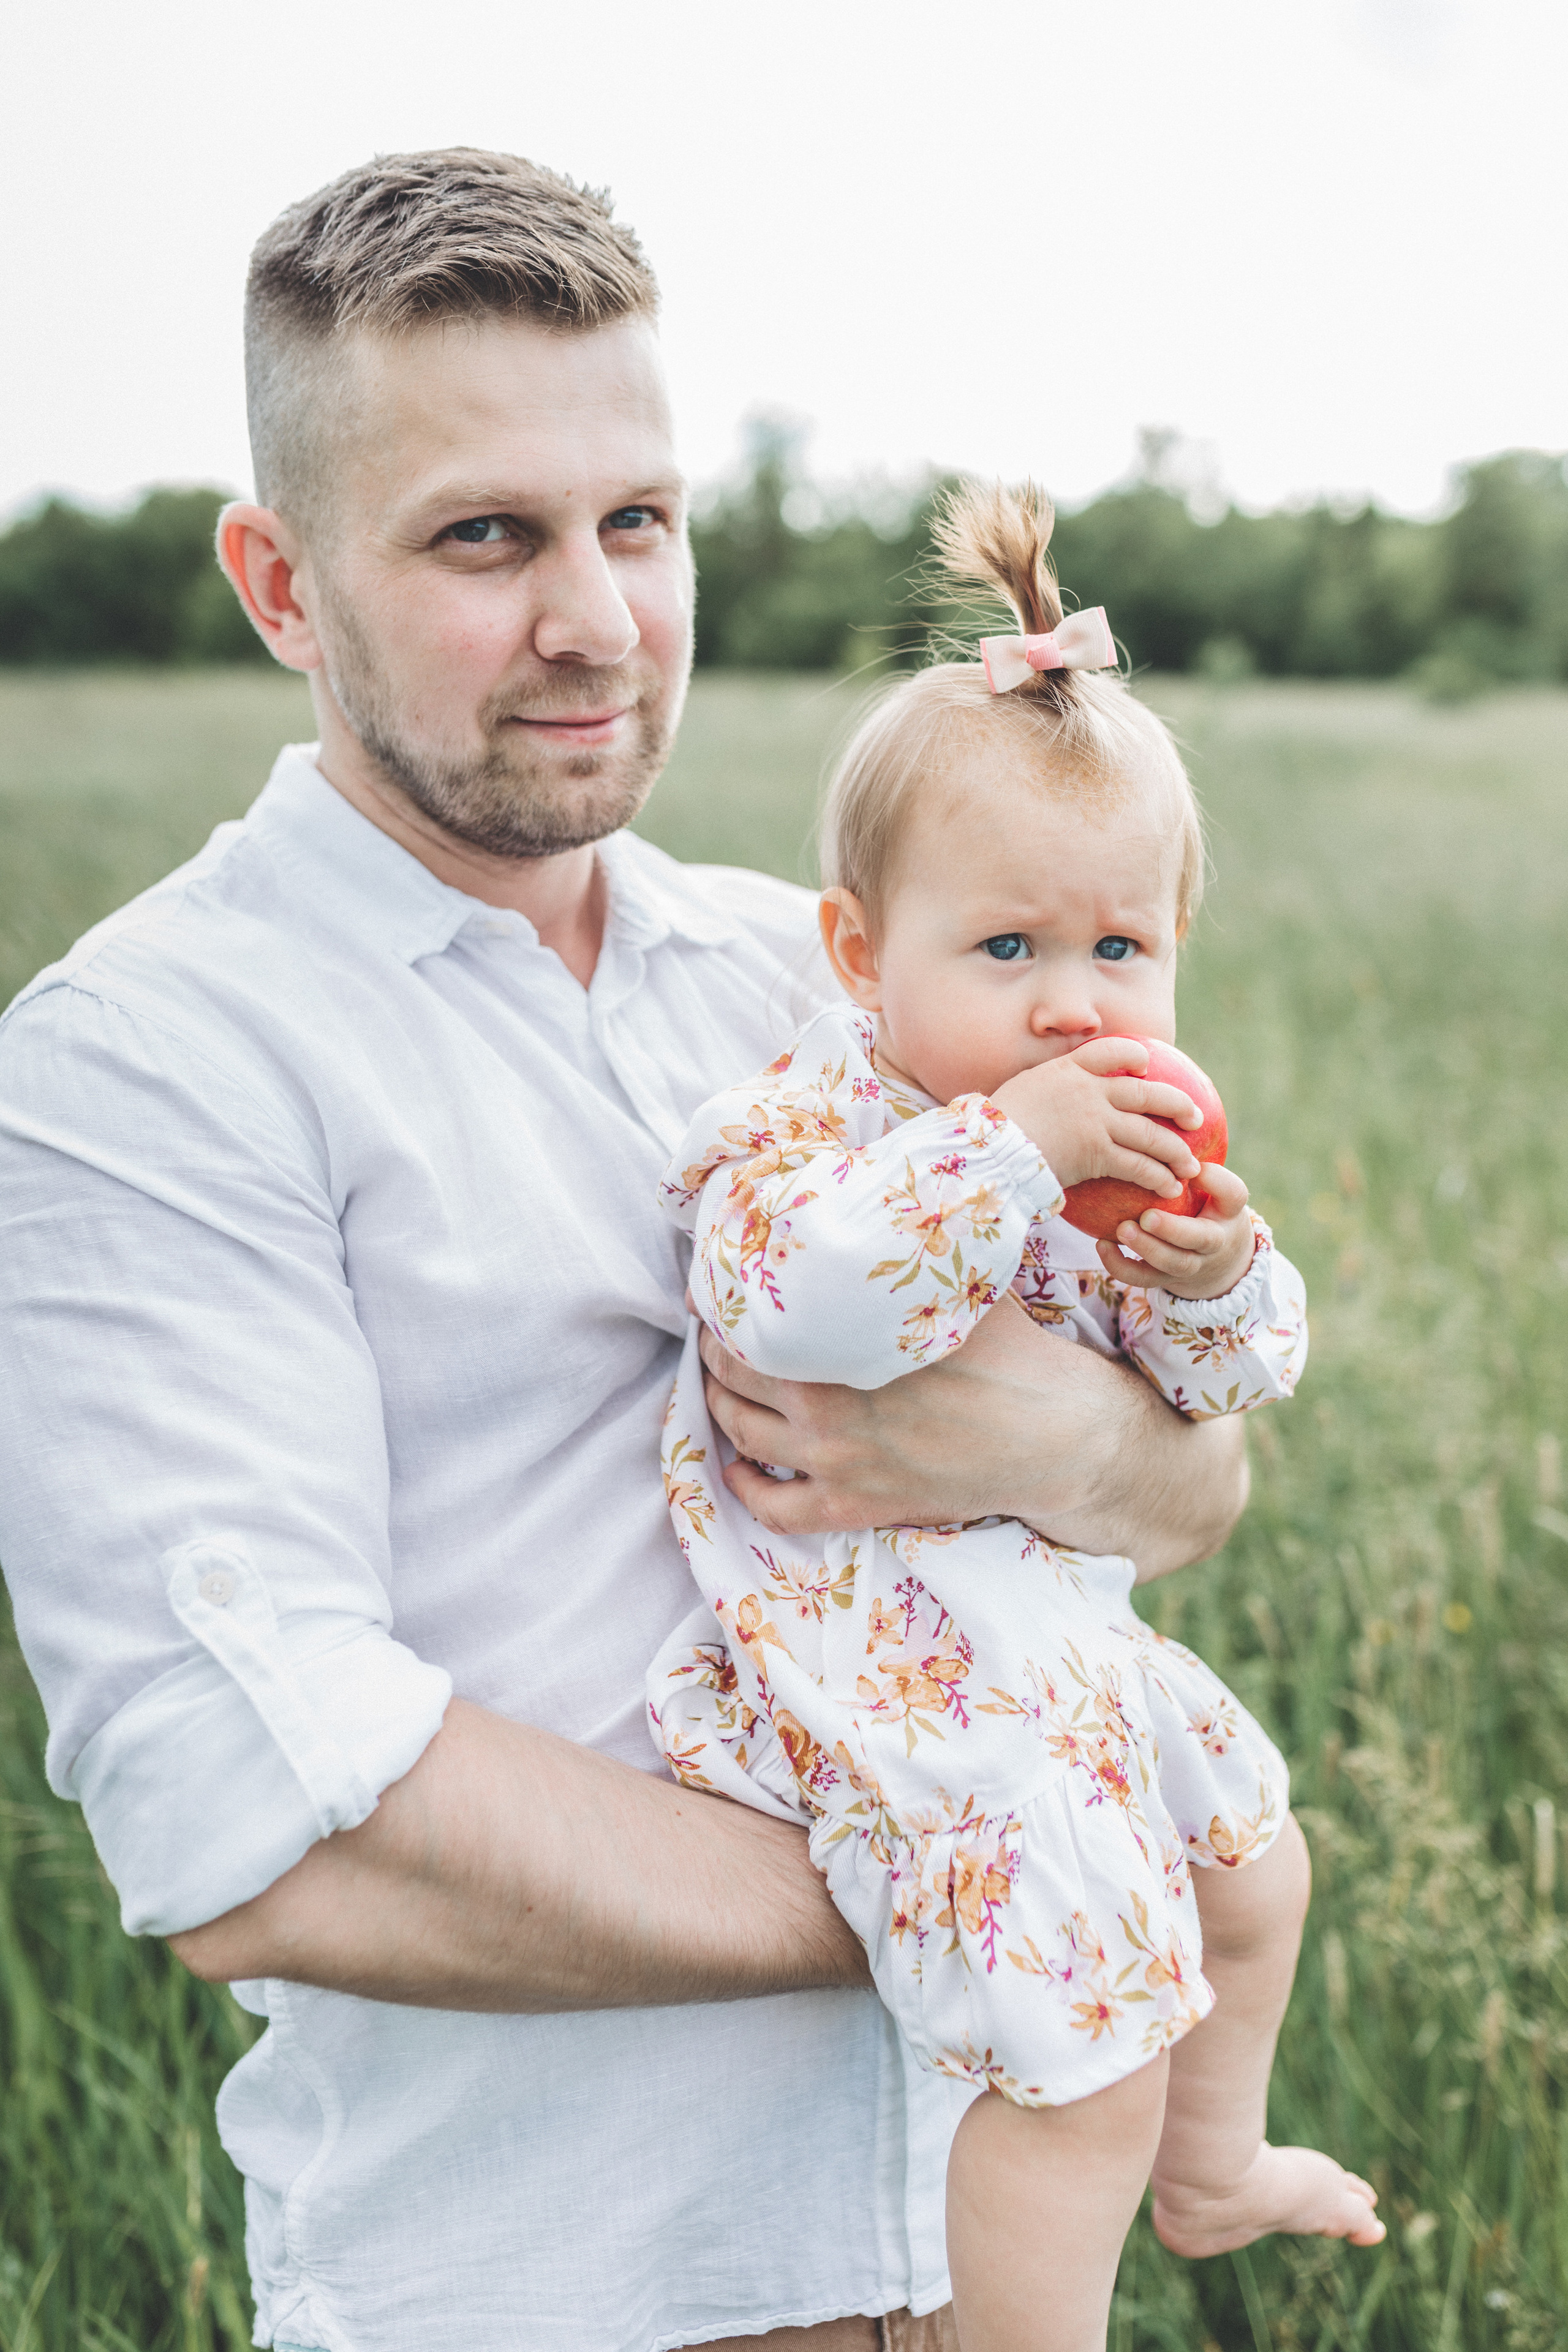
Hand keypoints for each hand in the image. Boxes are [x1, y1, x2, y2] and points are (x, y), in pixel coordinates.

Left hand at [696, 1296, 1250, 1572]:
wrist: (1056, 1436)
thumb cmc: (1012, 1353)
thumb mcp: (956, 1288)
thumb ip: (907, 1257)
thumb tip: (883, 1199)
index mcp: (844, 1349)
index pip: (753, 1324)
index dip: (725, 1305)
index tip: (719, 1289)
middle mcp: (827, 1410)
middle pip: (734, 1378)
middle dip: (716, 1351)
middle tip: (715, 1331)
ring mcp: (838, 1464)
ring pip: (743, 1436)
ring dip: (719, 1408)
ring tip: (719, 1384)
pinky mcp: (856, 1507)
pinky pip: (776, 1510)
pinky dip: (744, 1488)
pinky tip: (737, 1467)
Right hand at [992, 1038, 1202, 1195]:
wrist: (989, 1150)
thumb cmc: (993, 1127)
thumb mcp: (1020, 1093)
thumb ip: (1044, 1091)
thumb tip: (1044, 1097)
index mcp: (1068, 1070)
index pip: (1111, 1051)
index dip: (1134, 1057)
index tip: (1146, 1067)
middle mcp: (1089, 1091)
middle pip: (1146, 1092)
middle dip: (1177, 1104)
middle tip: (1195, 1117)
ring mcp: (1096, 1121)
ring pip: (1150, 1133)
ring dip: (1175, 1151)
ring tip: (1190, 1165)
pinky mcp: (1098, 1153)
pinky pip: (1139, 1165)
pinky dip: (1158, 1177)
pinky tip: (1169, 1188)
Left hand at [1096, 1163, 1255, 1298]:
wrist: (1217, 1260)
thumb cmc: (1206, 1206)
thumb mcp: (1212, 1186)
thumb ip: (1190, 1161)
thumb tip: (1158, 1115)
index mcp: (1227, 1210)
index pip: (1233, 1194)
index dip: (1217, 1182)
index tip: (1196, 1169)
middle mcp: (1214, 1240)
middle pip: (1201, 1238)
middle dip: (1174, 1229)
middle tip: (1148, 1216)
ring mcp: (1191, 1263)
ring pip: (1173, 1263)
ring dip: (1147, 1248)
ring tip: (1123, 1229)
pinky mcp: (1166, 1278)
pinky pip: (1144, 1279)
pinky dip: (1121, 1267)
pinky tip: (1101, 1245)